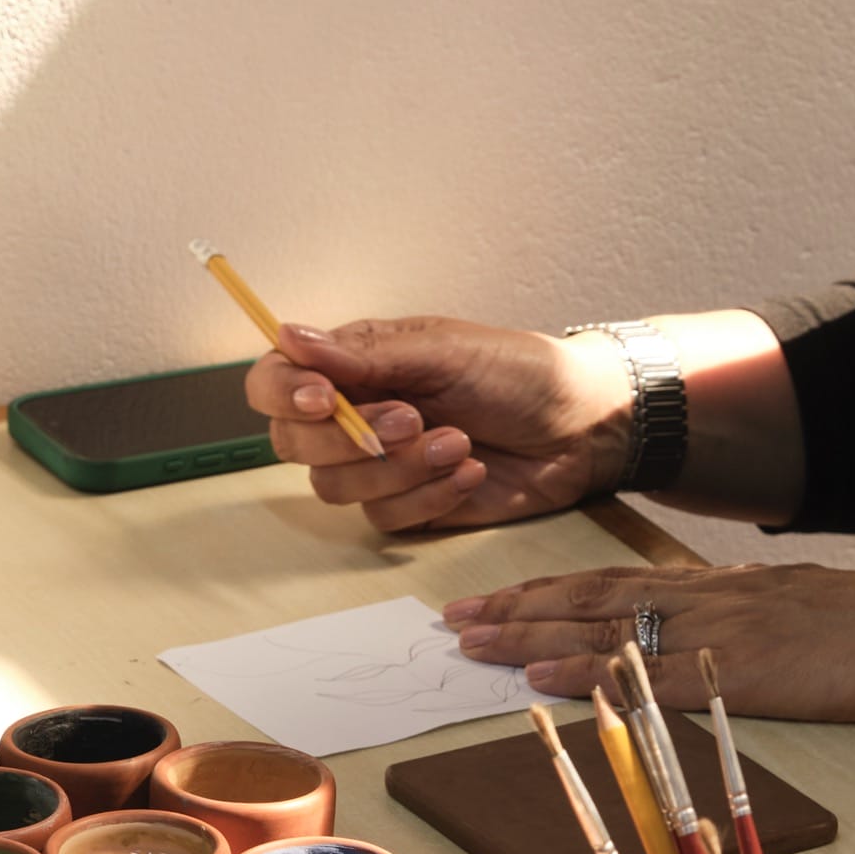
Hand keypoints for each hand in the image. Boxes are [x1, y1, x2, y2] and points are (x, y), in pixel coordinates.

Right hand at [245, 316, 632, 532]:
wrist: (580, 426)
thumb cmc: (519, 372)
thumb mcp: (445, 352)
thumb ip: (365, 354)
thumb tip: (288, 335)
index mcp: (354, 364)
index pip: (275, 381)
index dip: (283, 394)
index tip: (321, 398)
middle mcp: (355, 414)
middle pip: (291, 443)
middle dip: (349, 438)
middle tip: (415, 420)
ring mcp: (379, 465)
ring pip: (336, 487)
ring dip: (397, 470)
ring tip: (459, 444)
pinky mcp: (409, 506)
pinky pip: (383, 518)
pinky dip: (429, 498)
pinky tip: (471, 473)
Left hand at [442, 560, 854, 718]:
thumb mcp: (801, 614)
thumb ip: (748, 623)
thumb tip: (704, 641)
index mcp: (725, 585)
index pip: (619, 580)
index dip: (552, 588)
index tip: (499, 595)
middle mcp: (710, 596)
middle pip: (593, 595)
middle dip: (518, 603)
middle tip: (454, 614)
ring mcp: (721, 631)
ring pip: (604, 624)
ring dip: (530, 630)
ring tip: (472, 637)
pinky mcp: (738, 672)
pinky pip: (646, 672)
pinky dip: (588, 671)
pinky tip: (543, 672)